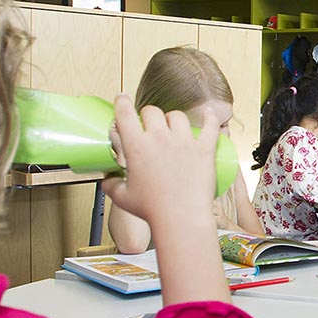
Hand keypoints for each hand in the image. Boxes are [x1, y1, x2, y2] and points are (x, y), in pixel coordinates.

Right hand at [101, 96, 216, 226]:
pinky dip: (210, 119)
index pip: (125, 113)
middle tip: (150, 126)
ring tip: (173, 128)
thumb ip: (111, 185)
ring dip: (172, 119)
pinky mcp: (204, 149)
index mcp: (136, 146)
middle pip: (152, 111)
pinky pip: (210, 126)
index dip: (122, 102)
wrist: (181, 218)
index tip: (122, 98)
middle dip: (148, 116)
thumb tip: (108, 180)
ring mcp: (183, 142)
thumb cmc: (152, 210)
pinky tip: (209, 115)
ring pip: (177, 115)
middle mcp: (159, 138)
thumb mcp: (123, 198)